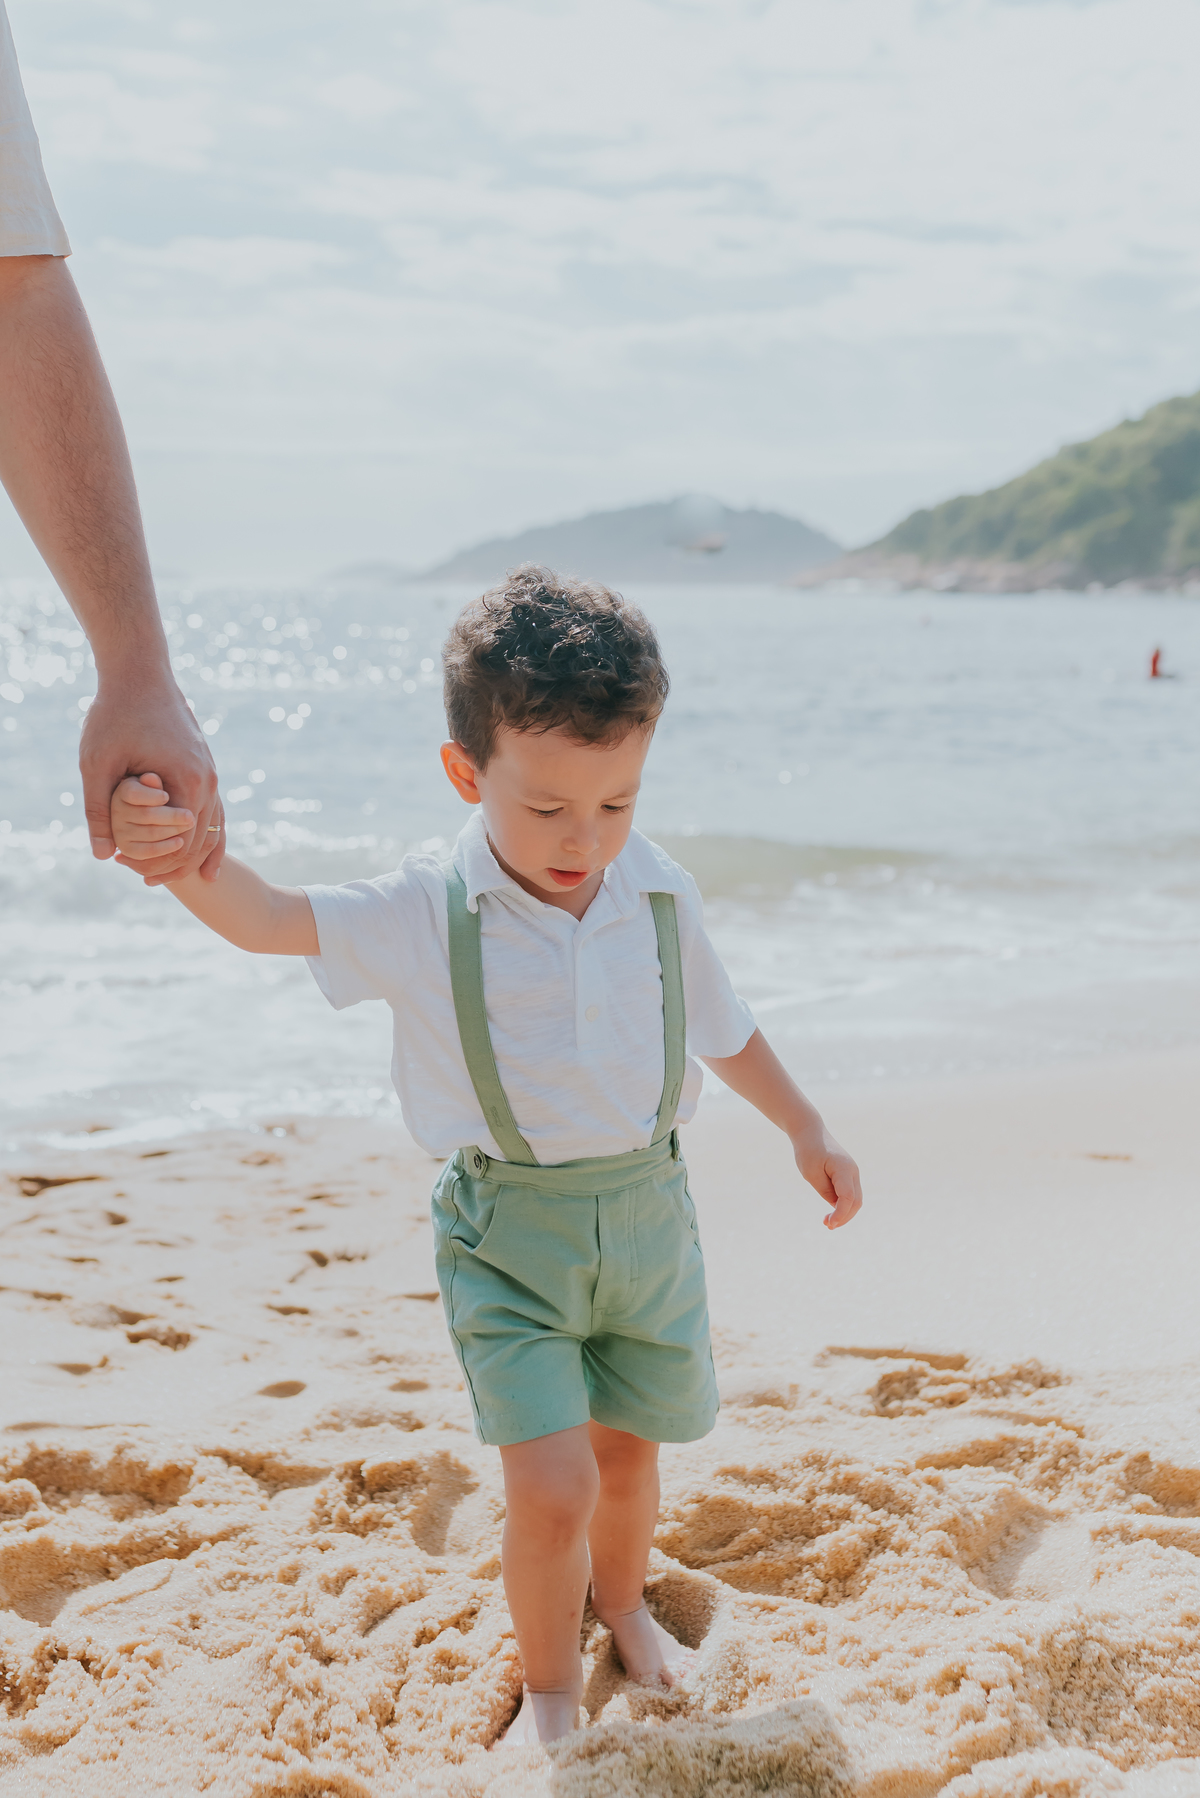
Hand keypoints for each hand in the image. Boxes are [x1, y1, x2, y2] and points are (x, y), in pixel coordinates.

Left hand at [80, 673, 223, 883]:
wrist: (140, 671)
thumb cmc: (116, 714)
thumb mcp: (98, 764)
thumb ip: (100, 810)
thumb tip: (103, 856)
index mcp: (189, 782)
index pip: (184, 843)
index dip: (161, 864)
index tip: (134, 875)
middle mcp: (209, 779)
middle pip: (202, 839)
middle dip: (177, 865)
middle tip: (146, 883)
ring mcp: (210, 771)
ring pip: (213, 825)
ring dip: (193, 852)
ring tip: (172, 876)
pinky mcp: (204, 763)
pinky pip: (212, 807)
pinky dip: (205, 831)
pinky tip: (194, 846)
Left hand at [793, 1126, 862, 1230]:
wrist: (809, 1132)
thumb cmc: (808, 1151)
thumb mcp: (812, 1174)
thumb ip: (826, 1191)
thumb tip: (837, 1206)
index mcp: (844, 1169)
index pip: (848, 1197)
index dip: (841, 1213)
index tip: (829, 1223)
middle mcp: (853, 1171)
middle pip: (856, 1201)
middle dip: (844, 1217)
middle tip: (827, 1225)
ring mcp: (852, 1172)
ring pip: (855, 1199)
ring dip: (844, 1213)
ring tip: (828, 1222)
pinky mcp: (848, 1174)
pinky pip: (850, 1194)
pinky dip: (843, 1205)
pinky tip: (831, 1212)